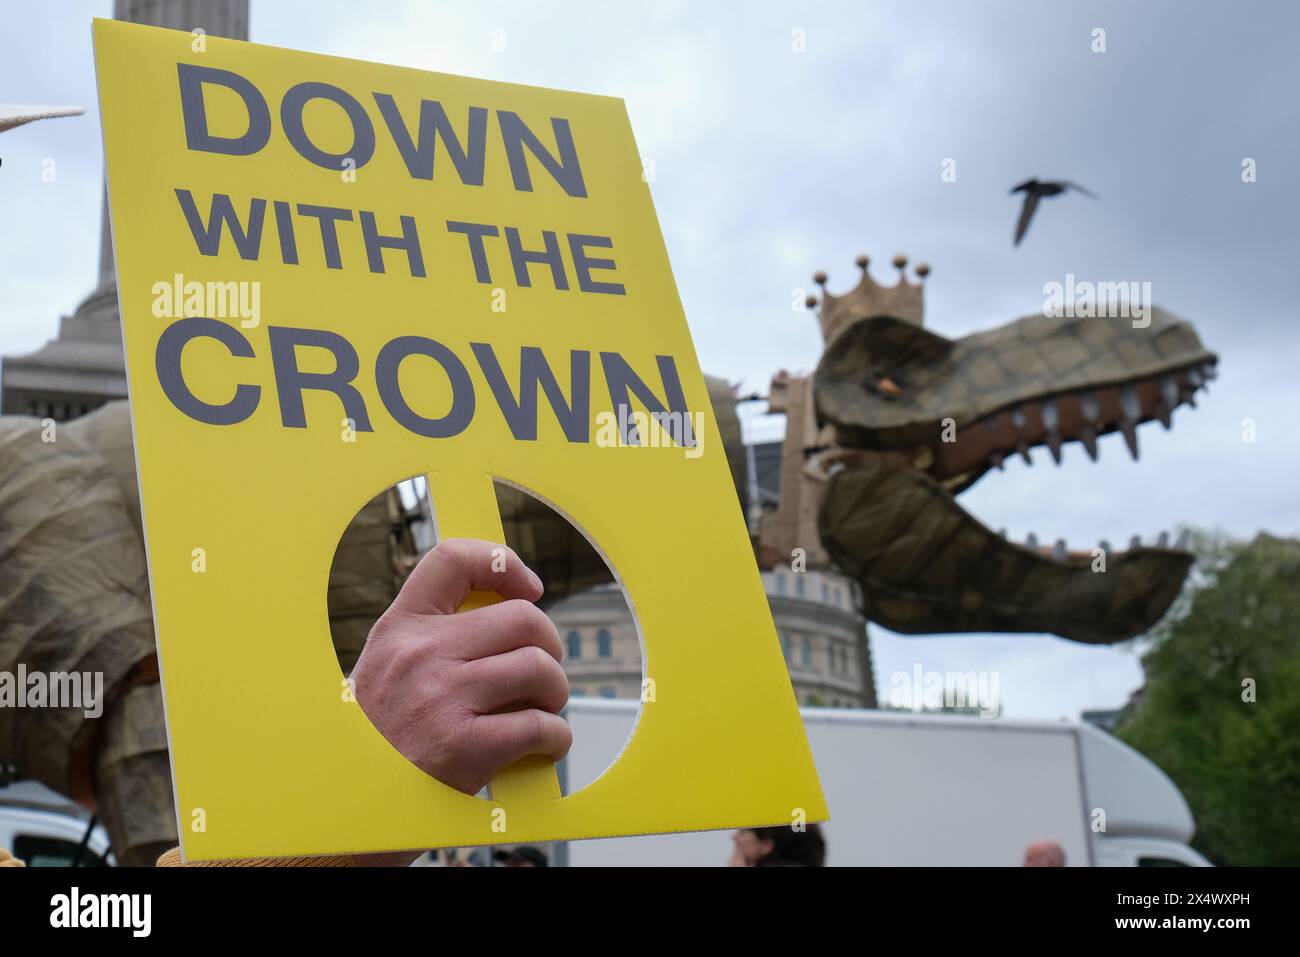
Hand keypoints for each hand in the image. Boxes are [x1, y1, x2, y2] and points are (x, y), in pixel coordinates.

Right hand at [351, 538, 571, 794]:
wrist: (349, 806)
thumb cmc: (382, 737)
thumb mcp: (386, 670)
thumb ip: (434, 637)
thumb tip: (511, 608)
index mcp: (400, 629)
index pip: (453, 560)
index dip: (503, 563)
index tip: (529, 588)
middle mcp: (420, 655)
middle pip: (523, 618)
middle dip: (548, 645)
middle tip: (541, 671)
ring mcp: (443, 700)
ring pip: (540, 669)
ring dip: (555, 692)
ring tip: (542, 707)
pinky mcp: (465, 749)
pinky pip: (542, 726)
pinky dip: (556, 738)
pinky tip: (543, 745)